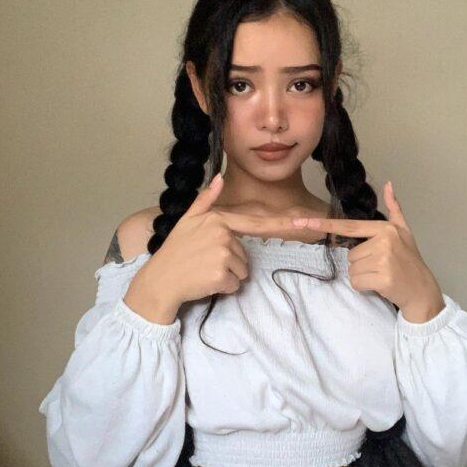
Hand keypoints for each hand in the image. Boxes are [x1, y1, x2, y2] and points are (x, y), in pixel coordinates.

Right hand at [145, 174, 334, 306]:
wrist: (159, 280)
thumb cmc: (174, 251)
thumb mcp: (187, 221)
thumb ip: (206, 201)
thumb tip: (219, 178)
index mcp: (218, 220)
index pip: (256, 223)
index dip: (284, 224)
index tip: (307, 222)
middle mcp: (223, 234)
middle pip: (245, 255)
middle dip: (230, 262)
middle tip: (205, 262)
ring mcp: (222, 254)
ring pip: (242, 271)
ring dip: (227, 275)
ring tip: (204, 271)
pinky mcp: (221, 274)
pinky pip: (234, 284)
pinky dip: (222, 287)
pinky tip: (204, 282)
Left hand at [291, 181, 445, 320]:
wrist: (421, 289)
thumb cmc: (410, 260)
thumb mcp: (404, 231)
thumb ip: (394, 209)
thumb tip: (389, 184)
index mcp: (385, 229)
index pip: (349, 226)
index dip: (324, 224)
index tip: (303, 222)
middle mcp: (384, 241)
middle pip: (350, 254)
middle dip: (362, 263)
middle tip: (381, 266)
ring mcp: (383, 259)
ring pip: (352, 269)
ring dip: (363, 276)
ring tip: (382, 274)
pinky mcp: (381, 277)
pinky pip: (356, 282)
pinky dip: (365, 286)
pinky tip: (381, 284)